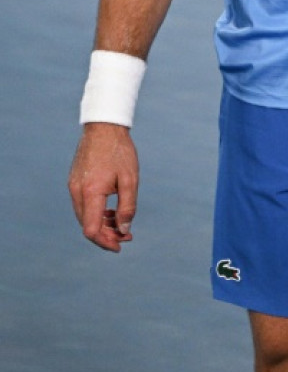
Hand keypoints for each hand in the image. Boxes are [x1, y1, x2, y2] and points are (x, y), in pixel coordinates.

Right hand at [68, 123, 138, 250]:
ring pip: (84, 216)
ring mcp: (73, 186)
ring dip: (101, 224)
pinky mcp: (74, 181)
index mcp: (91, 192)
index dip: (105, 242)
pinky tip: (110, 211)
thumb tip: (123, 230)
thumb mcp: (130, 179)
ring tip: (121, 224)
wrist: (103, 126)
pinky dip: (96, 212)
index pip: (92, 230)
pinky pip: (83, 205)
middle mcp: (77, 191)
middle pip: (87, 226)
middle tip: (126, 235)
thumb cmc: (119, 151)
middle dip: (106, 235)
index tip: (120, 245)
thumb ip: (127, 207)